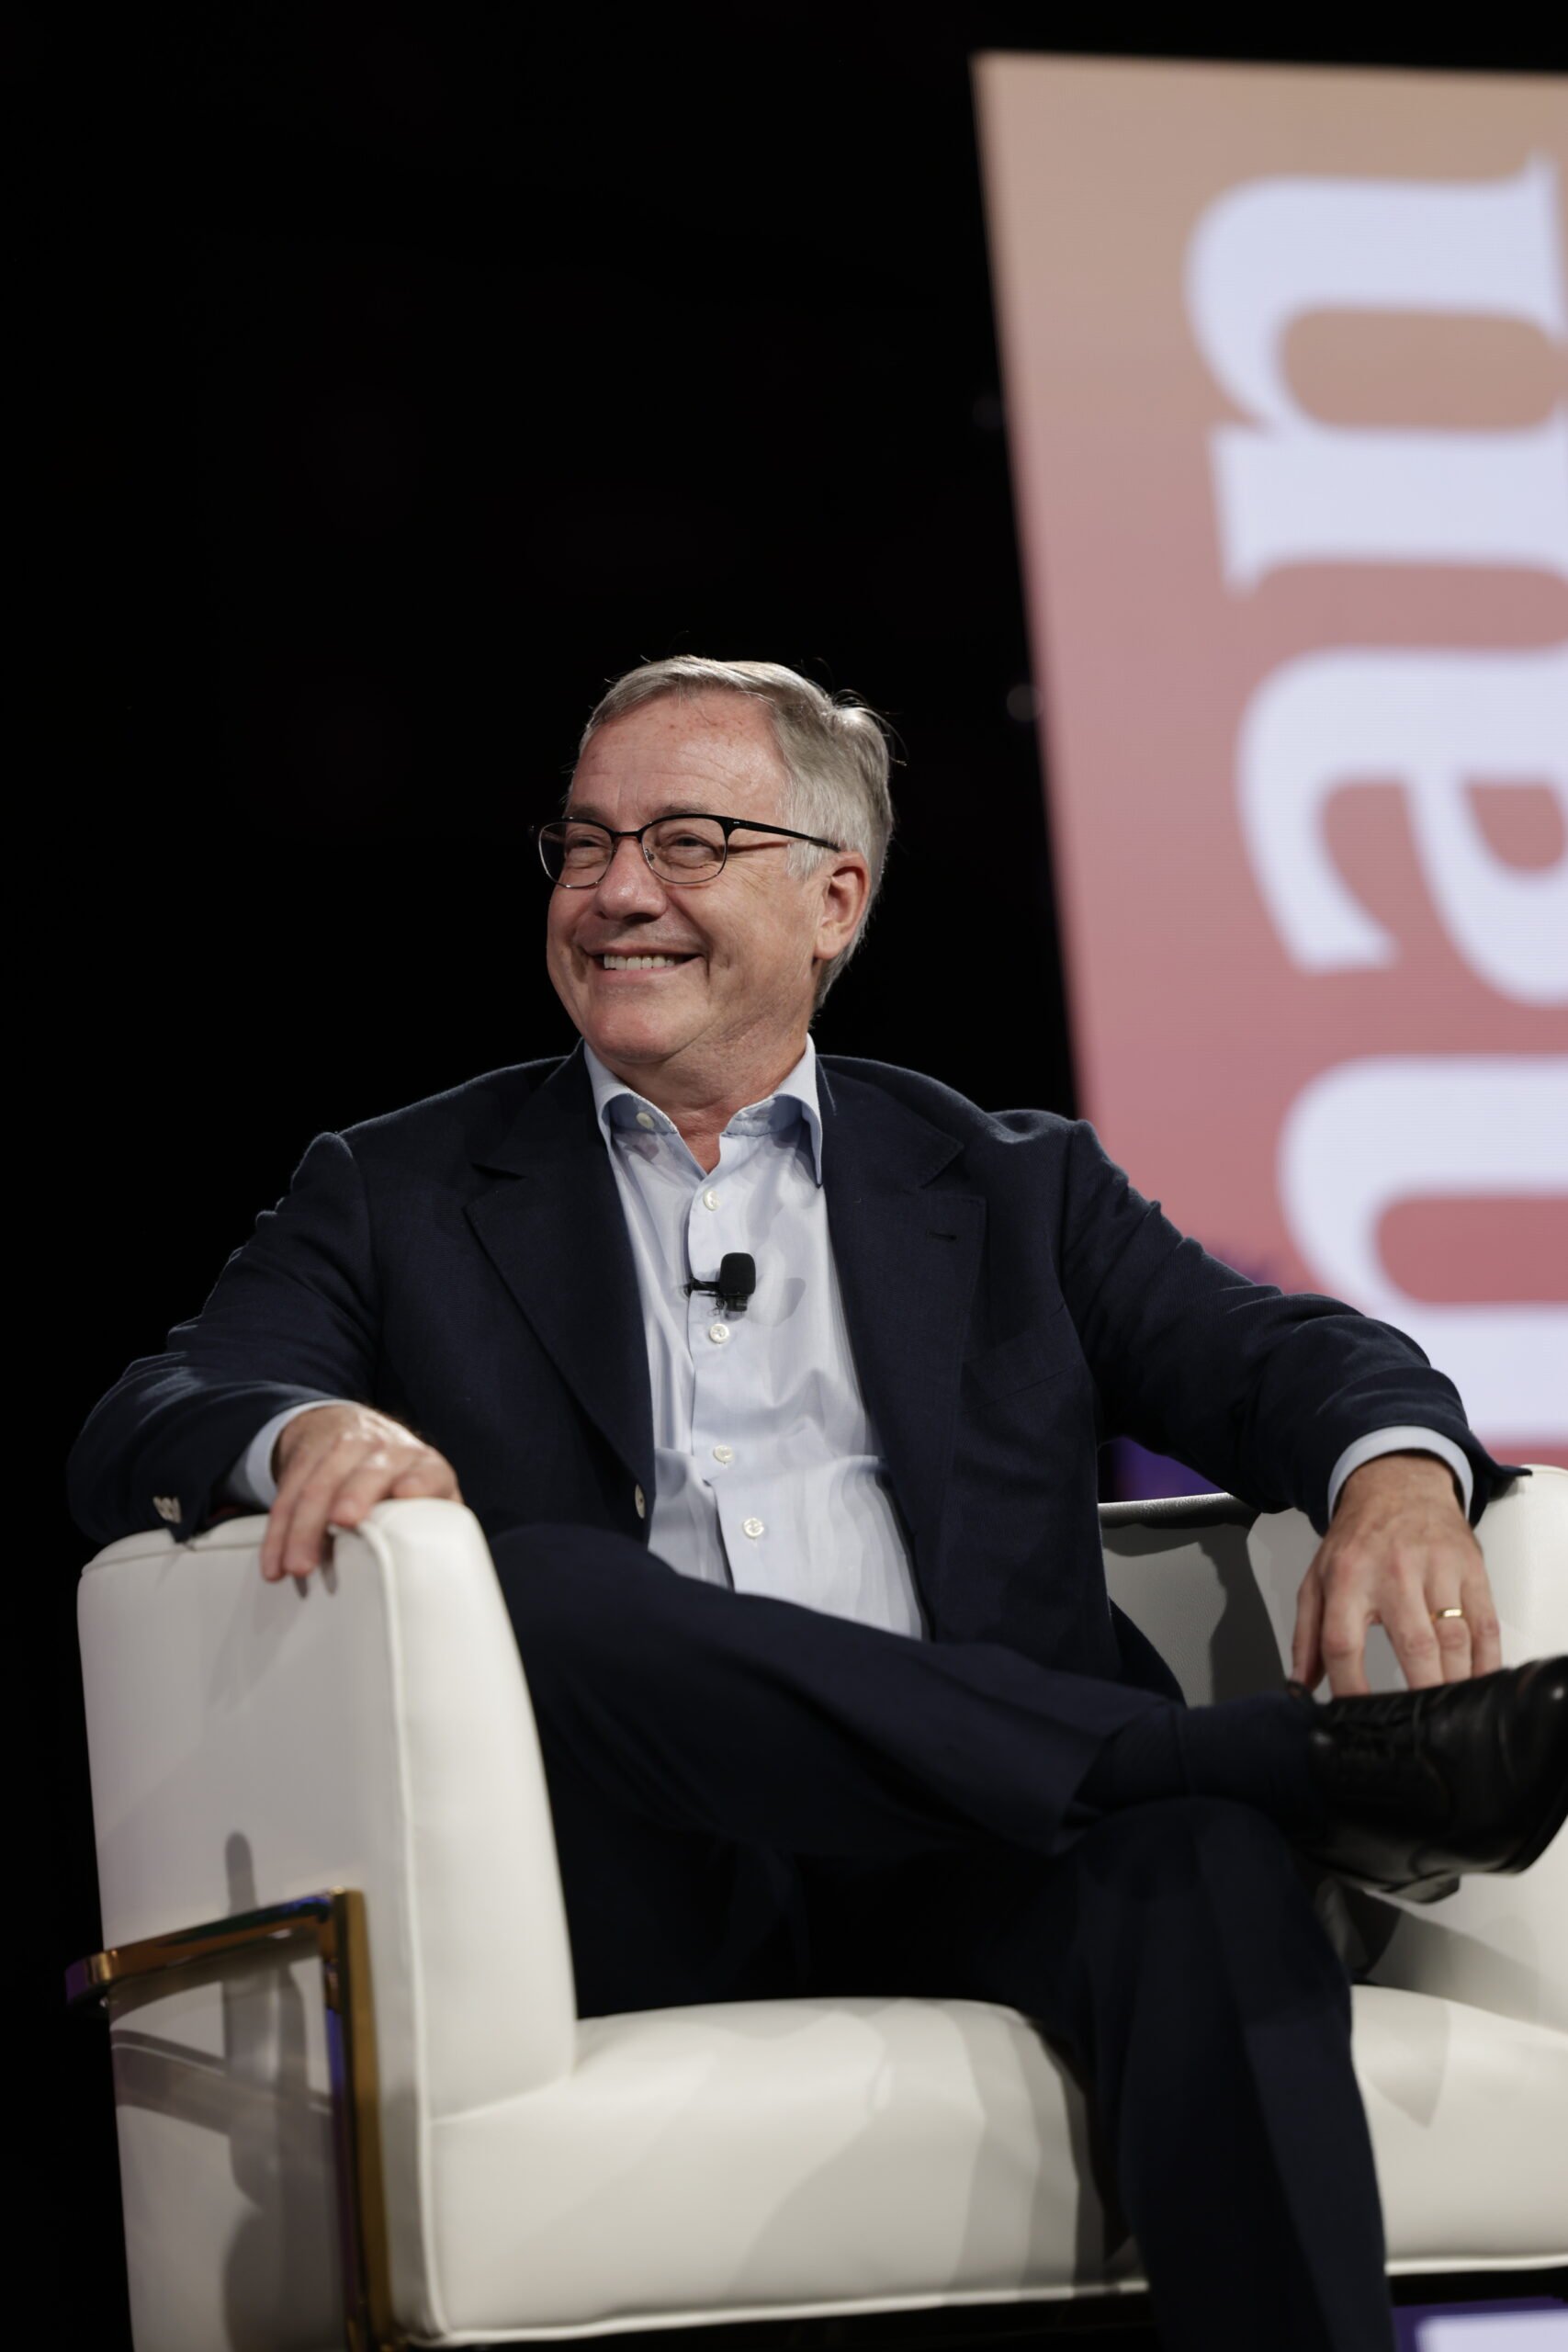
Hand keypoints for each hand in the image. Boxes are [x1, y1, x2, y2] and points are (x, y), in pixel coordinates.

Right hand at [260, 1403, 461, 1582]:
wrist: (356, 1429)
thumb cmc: (400, 1482)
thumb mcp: (426, 1498)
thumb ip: (432, 1529)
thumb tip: (438, 1580)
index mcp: (424, 1466)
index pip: (427, 1473)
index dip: (419, 1482)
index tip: (407, 1494)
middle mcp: (386, 1449)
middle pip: (368, 1473)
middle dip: (351, 1497)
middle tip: (342, 1523)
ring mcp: (345, 1446)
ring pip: (320, 1483)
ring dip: (303, 1527)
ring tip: (296, 1566)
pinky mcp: (309, 1454)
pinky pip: (289, 1491)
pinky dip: (279, 1529)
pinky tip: (274, 1559)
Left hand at [1291, 1452, 1500, 1696]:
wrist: (1396, 1485)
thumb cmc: (1356, 1540)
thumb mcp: (1316, 1579)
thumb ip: (1306, 1635)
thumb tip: (1300, 1686)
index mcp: (1347, 1579)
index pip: (1343, 1644)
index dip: (1350, 1687)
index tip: (1358, 1716)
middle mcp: (1393, 1573)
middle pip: (1413, 1644)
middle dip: (1421, 1691)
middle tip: (1420, 1725)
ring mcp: (1436, 1569)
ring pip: (1455, 1638)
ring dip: (1456, 1681)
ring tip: (1449, 1710)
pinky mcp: (1470, 1568)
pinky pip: (1485, 1623)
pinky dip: (1487, 1660)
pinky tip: (1478, 1683)